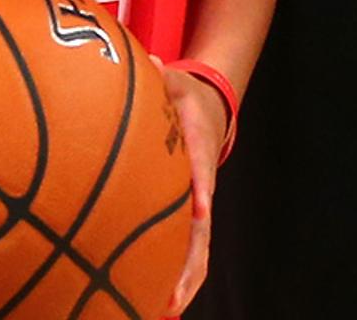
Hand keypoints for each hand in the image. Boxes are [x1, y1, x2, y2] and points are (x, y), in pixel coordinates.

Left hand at [166, 67, 229, 310]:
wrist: (209, 109)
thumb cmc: (182, 95)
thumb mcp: (172, 79)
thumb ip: (158, 76)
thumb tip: (146, 62)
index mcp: (199, 148)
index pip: (202, 170)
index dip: (202, 190)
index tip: (201, 212)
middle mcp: (202, 184)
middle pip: (201, 228)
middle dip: (190, 261)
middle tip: (174, 295)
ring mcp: (199, 205)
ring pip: (198, 249)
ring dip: (185, 281)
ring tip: (167, 311)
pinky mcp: (191, 218)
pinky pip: (188, 251)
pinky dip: (181, 279)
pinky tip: (162, 306)